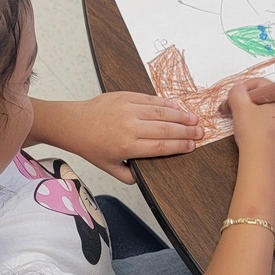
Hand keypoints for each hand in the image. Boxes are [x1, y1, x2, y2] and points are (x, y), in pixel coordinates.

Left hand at [35, 92, 203, 183]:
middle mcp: (129, 127)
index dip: (180, 146)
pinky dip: (166, 103)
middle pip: (166, 129)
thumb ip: (129, 176)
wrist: (74, 123)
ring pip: (161, 112)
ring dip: (180, 116)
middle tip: (201, 132)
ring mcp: (128, 109)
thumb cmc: (91, 146)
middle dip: (186, 131)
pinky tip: (177, 107)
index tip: (192, 146)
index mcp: (127, 146)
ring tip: (194, 119)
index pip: (161, 146)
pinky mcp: (125, 96)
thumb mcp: (109, 168)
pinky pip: (150, 99)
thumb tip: (147, 178)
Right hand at [227, 79, 274, 169]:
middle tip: (233, 110)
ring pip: (267, 114)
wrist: (261, 164)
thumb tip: (238, 90)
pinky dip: (258, 128)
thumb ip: (237, 91)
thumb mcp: (240, 106)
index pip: (262, 84)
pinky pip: (270, 129)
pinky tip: (249, 135)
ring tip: (240, 123)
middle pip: (265, 99)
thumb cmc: (254, 135)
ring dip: (251, 115)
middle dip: (247, 103)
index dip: (244, 88)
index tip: (233, 97)